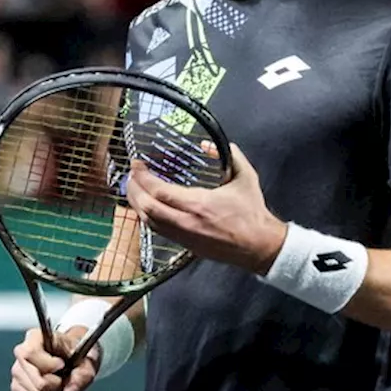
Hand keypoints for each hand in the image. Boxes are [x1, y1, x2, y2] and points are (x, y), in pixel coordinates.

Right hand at [10, 326, 99, 390]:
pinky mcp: (18, 387)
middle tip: (70, 381)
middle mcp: (22, 354)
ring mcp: (18, 372)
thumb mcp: (87, 359)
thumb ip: (83, 374)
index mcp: (35, 337)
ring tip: (68, 389)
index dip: (48, 365)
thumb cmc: (77, 352)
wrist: (73, 356)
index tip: (63, 365)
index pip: (30, 353)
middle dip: (59, 387)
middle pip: (37, 381)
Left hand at [125, 143, 286, 272]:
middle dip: (134, 190)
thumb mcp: (245, 177)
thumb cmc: (252, 212)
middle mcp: (186, 222)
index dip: (142, 177)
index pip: (159, 191)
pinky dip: (147, 217)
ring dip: (137, 205)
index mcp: (198, 203)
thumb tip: (207, 144)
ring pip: (149, 222)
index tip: (137, 164)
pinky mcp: (186, 245)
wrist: (259, 246)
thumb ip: (230, 155)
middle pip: (147, 207)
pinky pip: (158, 231)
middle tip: (131, 175)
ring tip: (134, 189)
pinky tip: (147, 207)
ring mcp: (184, 236)